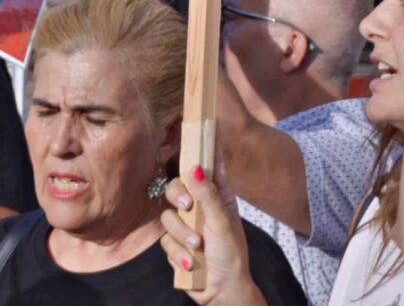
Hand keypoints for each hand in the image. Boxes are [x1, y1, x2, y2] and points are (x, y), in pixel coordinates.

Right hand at [161, 148, 263, 305]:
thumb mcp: (222, 222)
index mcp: (218, 193)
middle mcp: (201, 204)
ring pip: (167, 217)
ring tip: (199, 248)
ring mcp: (187, 224)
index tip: (201, 121)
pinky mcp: (175, 244)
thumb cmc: (231, 253)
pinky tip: (192, 263)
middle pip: (176, 186)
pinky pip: (165, 242)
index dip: (205, 143)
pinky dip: (178, 254)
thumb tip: (194, 168)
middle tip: (187, 207)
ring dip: (182, 236)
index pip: (209, 162)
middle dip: (179, 197)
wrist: (221, 290)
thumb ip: (207, 195)